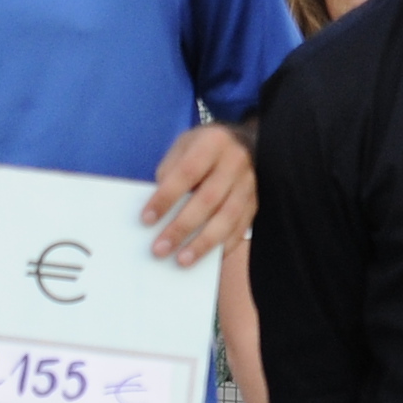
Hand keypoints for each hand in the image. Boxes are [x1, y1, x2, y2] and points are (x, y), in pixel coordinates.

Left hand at [137, 120, 253, 267]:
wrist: (244, 142)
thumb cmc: (204, 148)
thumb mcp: (183, 146)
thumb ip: (170, 172)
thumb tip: (158, 210)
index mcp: (213, 142)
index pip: (186, 172)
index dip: (165, 197)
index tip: (146, 219)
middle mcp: (236, 161)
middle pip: (208, 199)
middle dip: (182, 227)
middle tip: (160, 249)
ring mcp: (249, 183)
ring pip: (228, 218)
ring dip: (203, 243)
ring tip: (182, 260)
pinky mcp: (256, 202)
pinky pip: (241, 228)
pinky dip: (223, 246)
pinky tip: (206, 258)